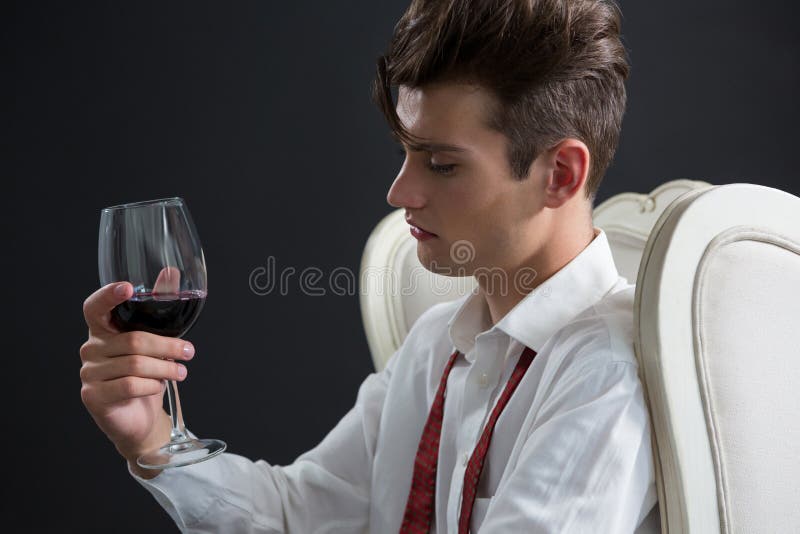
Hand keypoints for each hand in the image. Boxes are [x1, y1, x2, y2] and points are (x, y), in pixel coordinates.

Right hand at [79, 282, 193, 477]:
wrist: (139, 418)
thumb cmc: (147, 374)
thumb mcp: (156, 340)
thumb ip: (159, 306)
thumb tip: (170, 273)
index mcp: (102, 329)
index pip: (95, 307)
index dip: (109, 296)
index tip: (128, 287)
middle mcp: (90, 348)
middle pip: (133, 340)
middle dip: (168, 346)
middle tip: (189, 352)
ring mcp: (88, 373)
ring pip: (135, 364)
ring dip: (165, 368)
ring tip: (181, 372)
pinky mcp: (93, 396)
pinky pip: (130, 385)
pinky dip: (151, 385)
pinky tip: (159, 386)